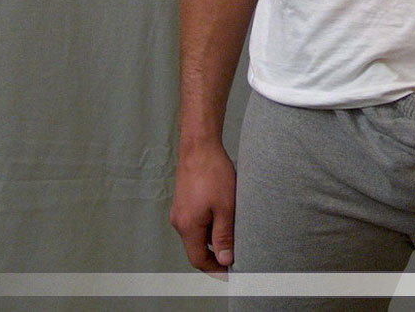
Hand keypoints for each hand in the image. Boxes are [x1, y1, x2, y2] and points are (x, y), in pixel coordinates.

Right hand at [170, 141, 236, 274]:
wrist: (199, 145)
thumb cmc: (213, 173)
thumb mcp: (225, 207)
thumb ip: (224, 236)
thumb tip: (225, 260)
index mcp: (188, 227)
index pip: (199, 259)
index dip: (215, 268)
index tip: (230, 270)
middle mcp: (179, 221)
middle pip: (196, 247)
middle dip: (215, 253)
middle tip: (235, 252)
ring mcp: (179, 210)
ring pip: (196, 233)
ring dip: (212, 237)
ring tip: (231, 231)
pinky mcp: (183, 200)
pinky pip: (194, 220)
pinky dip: (207, 224)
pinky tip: (221, 215)